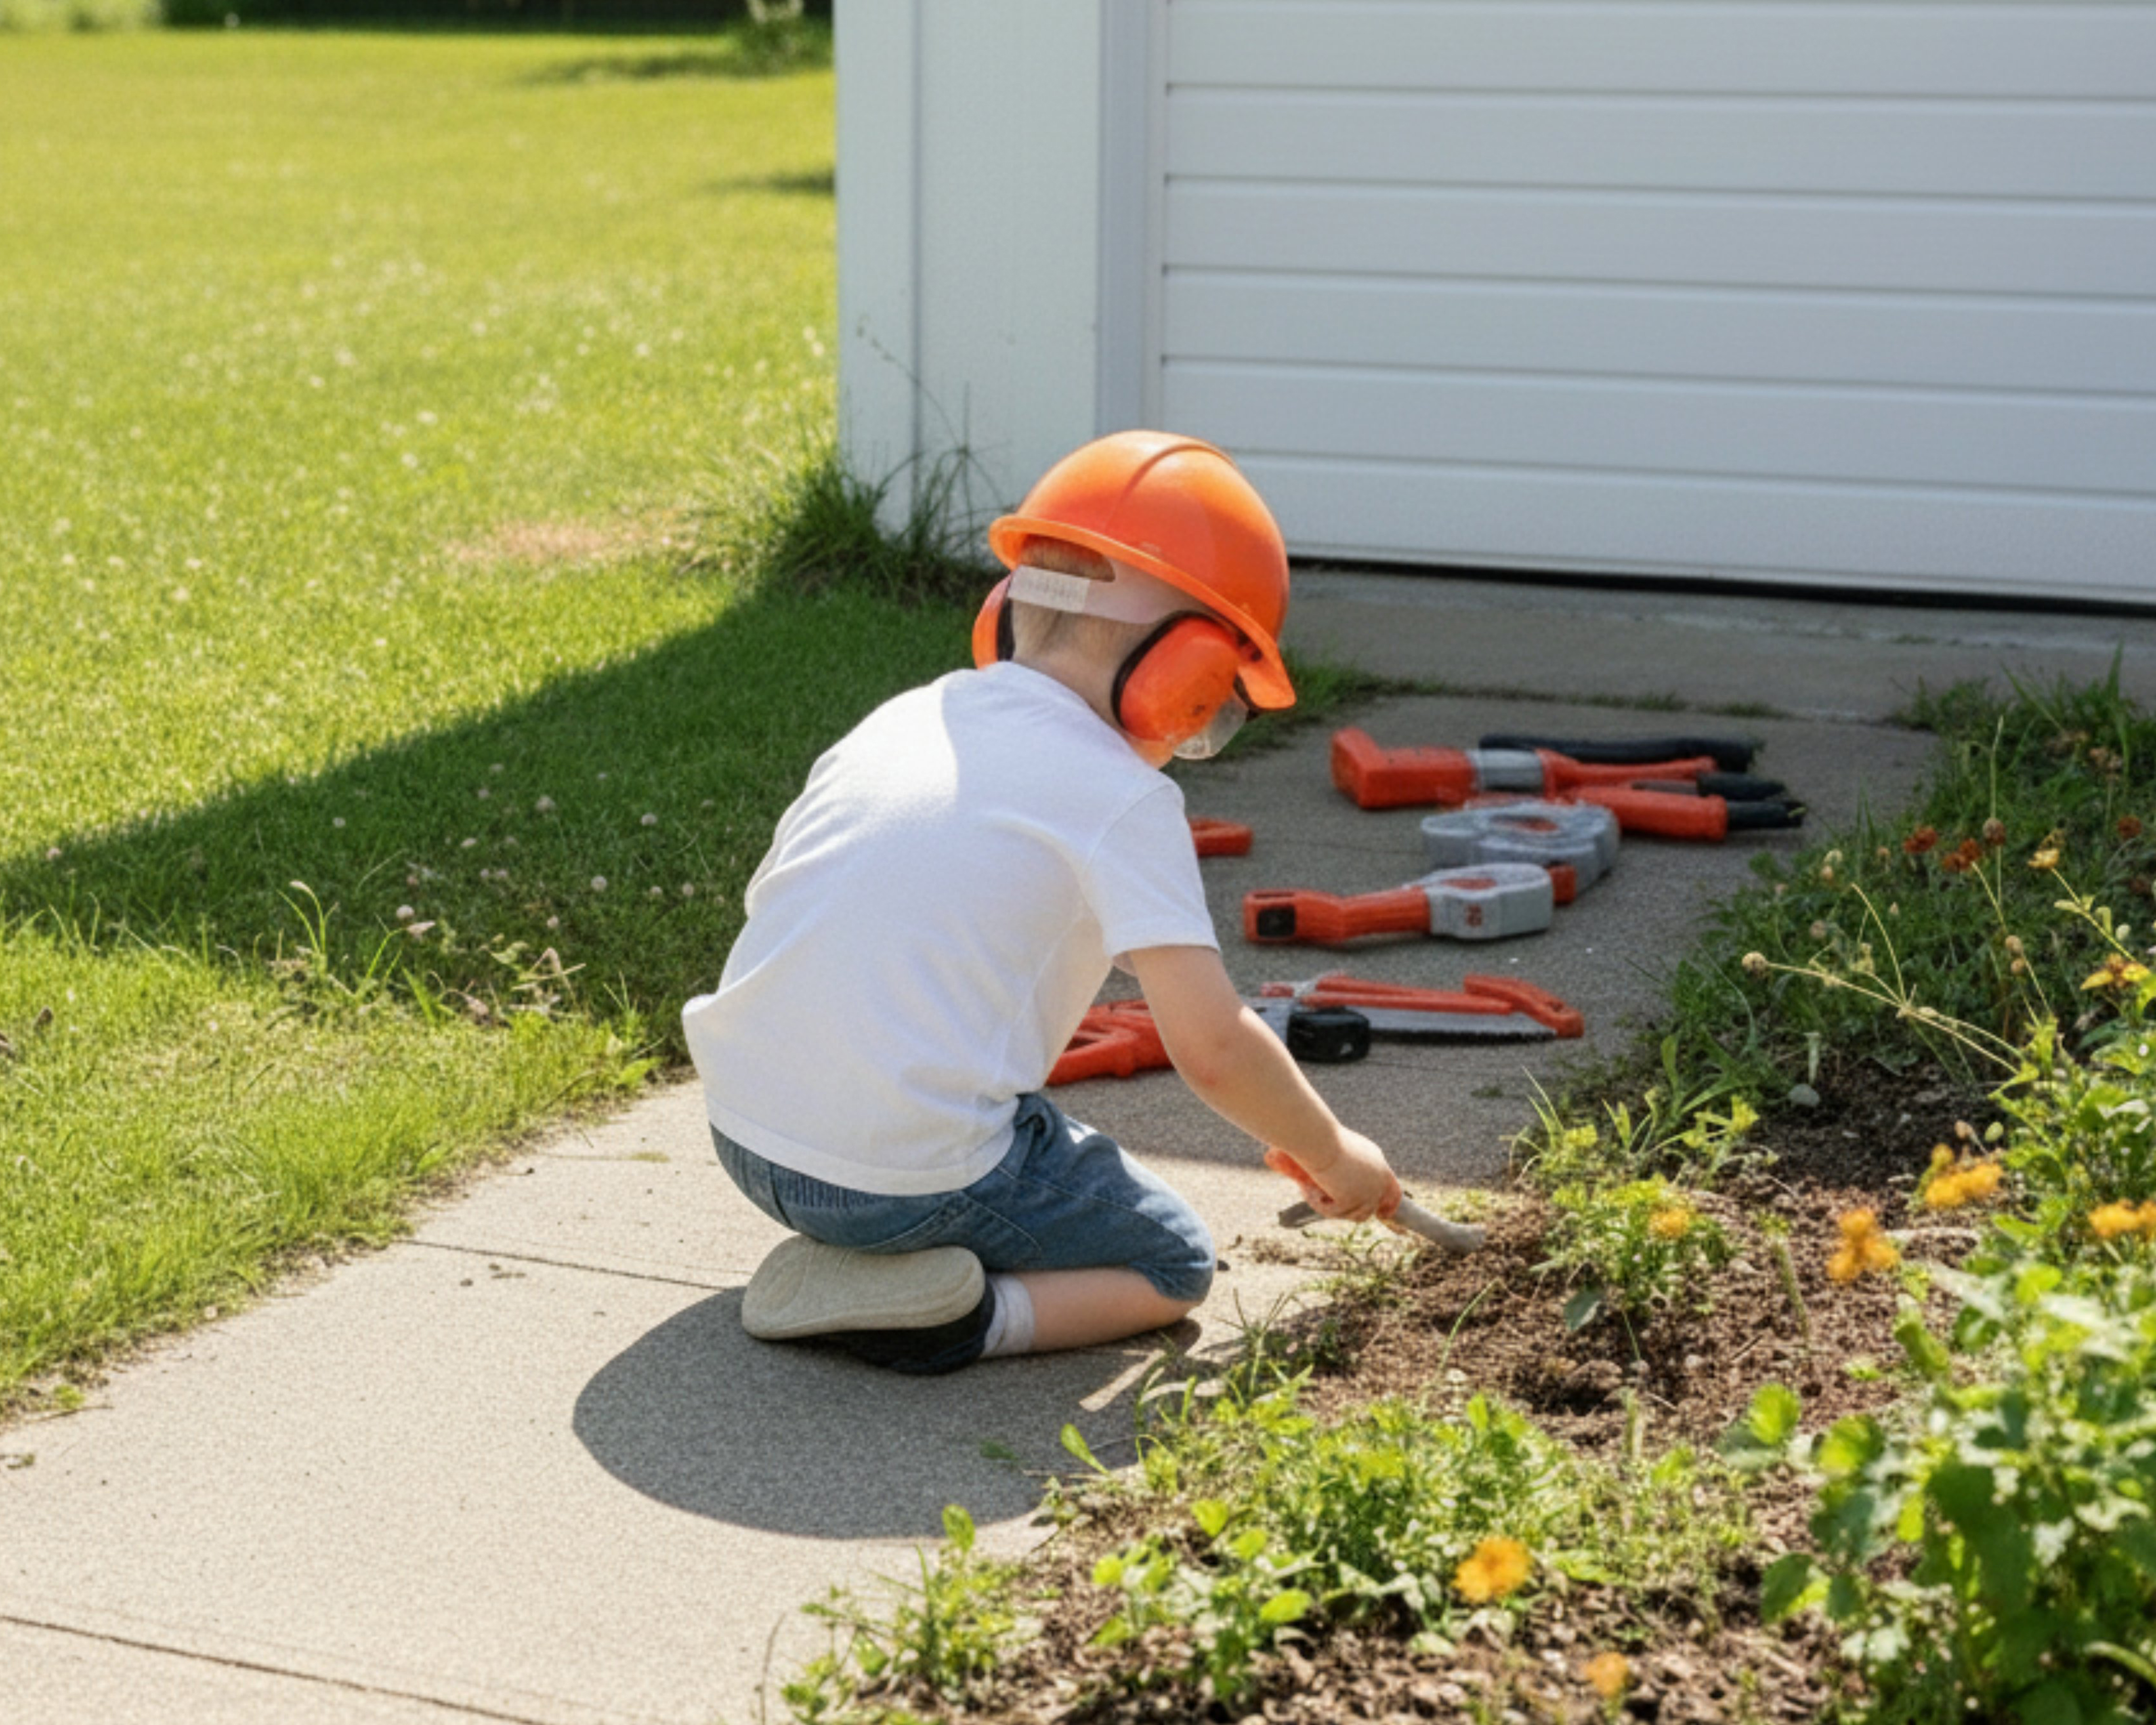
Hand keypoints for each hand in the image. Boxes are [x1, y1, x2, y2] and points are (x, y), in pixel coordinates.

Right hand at [1265, 1135, 1399, 1223]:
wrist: (1318, 1139)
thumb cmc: (1322, 1137)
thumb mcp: (1338, 1149)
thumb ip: (1343, 1165)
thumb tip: (1336, 1182)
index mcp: (1378, 1163)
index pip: (1393, 1190)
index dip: (1389, 1204)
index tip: (1382, 1214)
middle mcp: (1378, 1179)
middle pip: (1371, 1207)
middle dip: (1352, 1210)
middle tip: (1332, 1208)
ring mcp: (1368, 1192)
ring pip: (1351, 1214)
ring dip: (1331, 1207)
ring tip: (1311, 1192)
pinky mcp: (1353, 1201)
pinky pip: (1333, 1213)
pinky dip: (1318, 1204)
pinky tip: (1307, 1190)